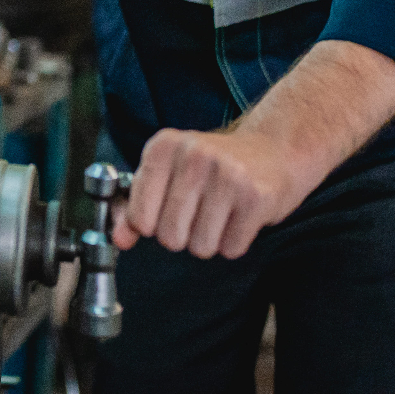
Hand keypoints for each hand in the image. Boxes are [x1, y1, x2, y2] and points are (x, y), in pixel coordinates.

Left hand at [111, 127, 305, 259]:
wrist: (275, 150)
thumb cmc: (215, 166)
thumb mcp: (170, 173)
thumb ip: (138, 206)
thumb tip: (118, 240)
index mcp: (163, 146)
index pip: (139, 217)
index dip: (152, 226)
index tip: (167, 212)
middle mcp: (193, 156)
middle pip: (170, 237)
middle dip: (184, 237)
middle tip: (200, 213)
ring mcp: (227, 174)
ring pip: (201, 247)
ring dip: (211, 241)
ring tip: (221, 214)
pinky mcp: (256, 196)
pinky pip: (231, 248)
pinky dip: (235, 242)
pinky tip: (240, 217)